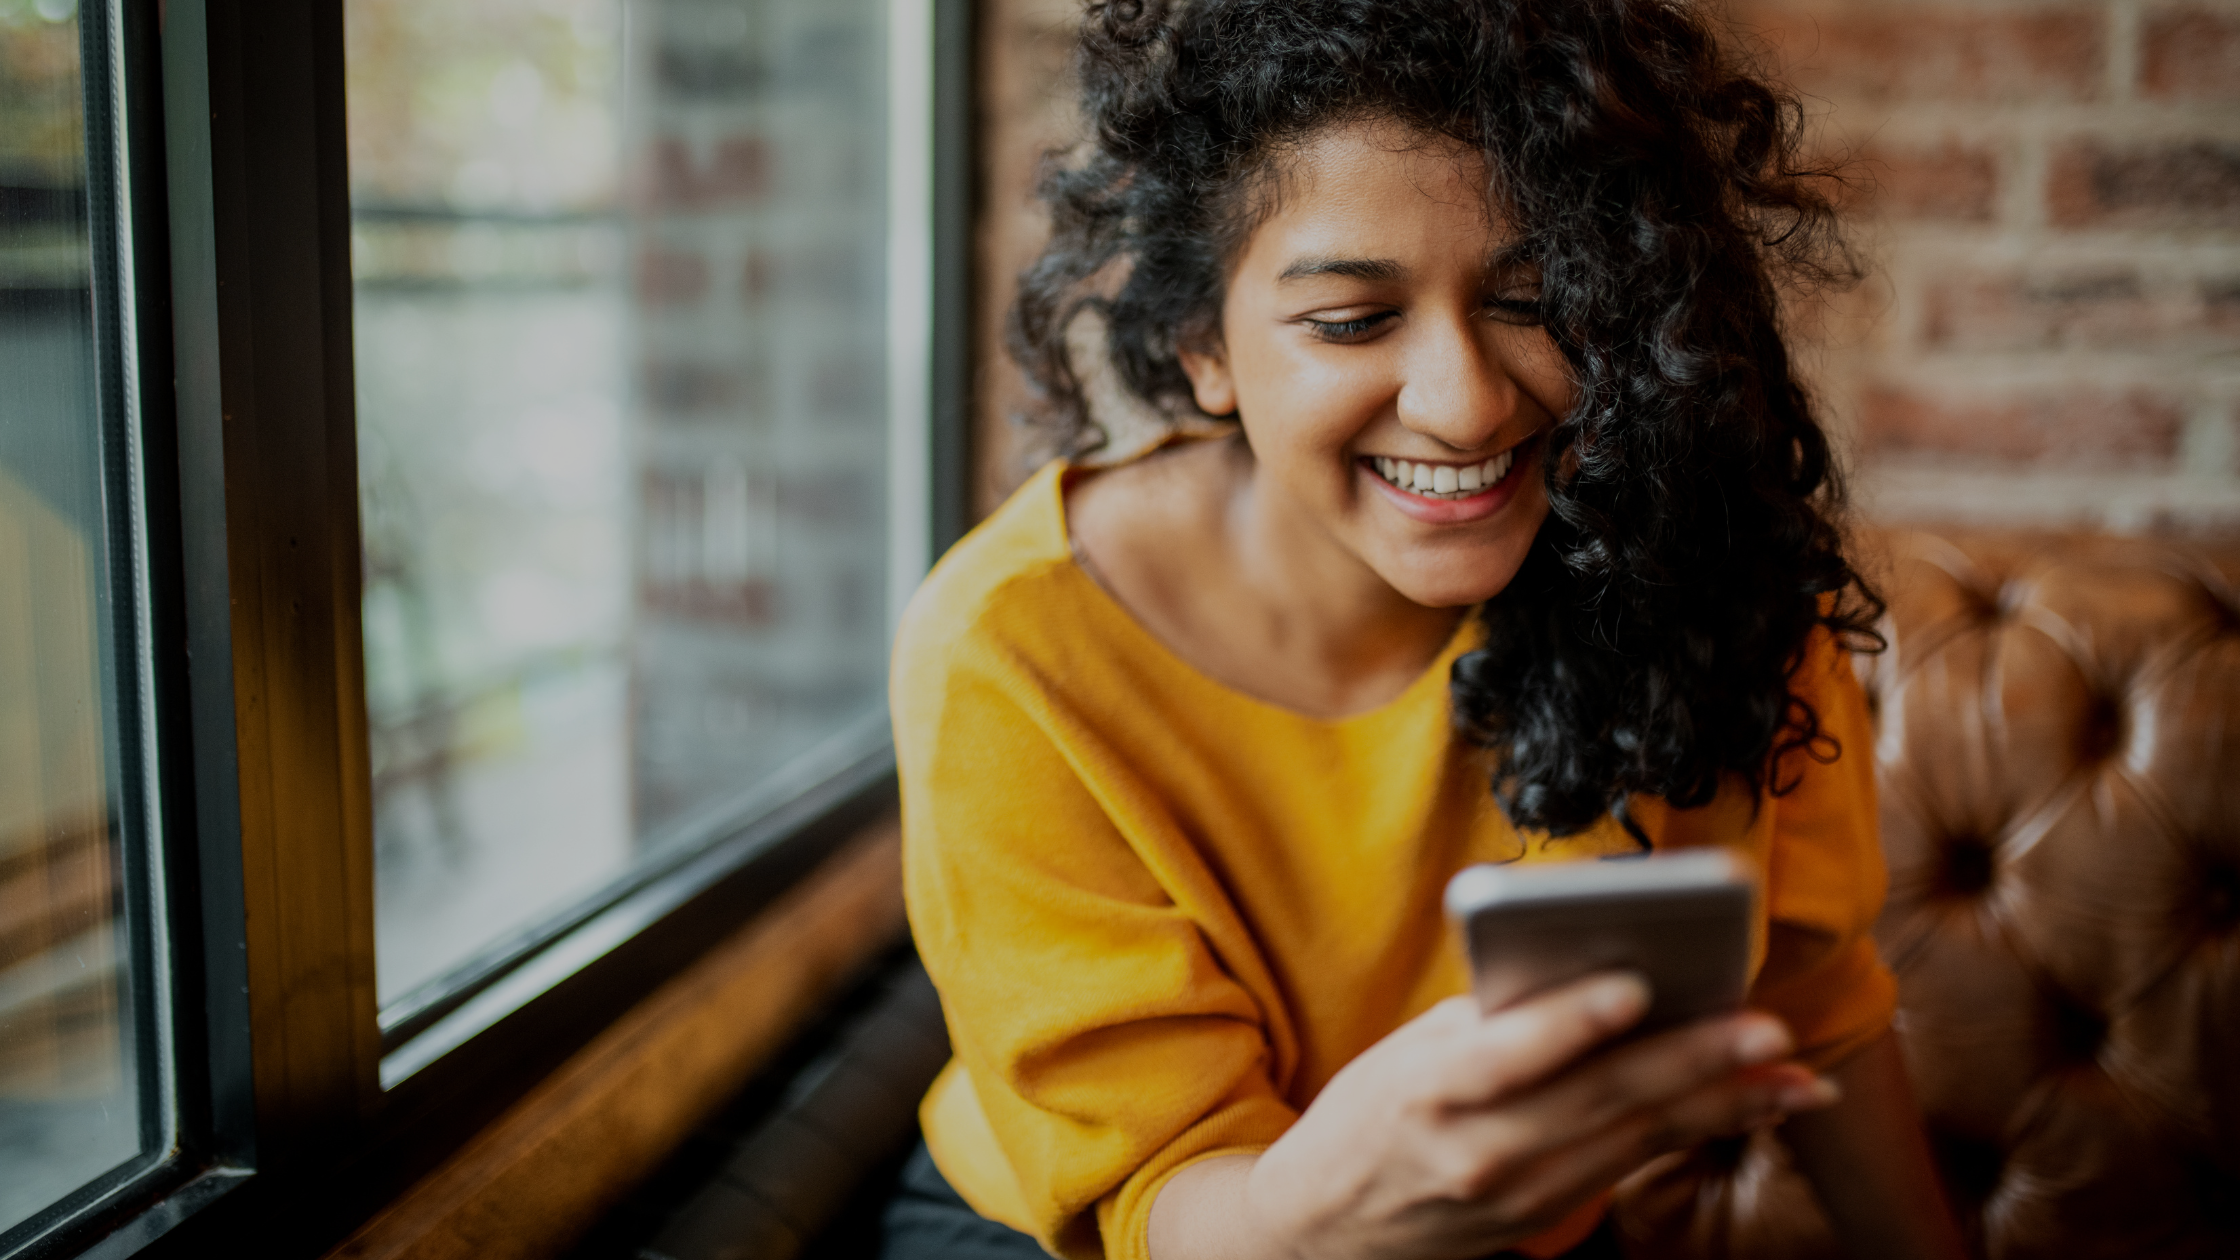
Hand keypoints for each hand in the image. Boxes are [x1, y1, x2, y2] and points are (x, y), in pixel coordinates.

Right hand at [1149, 972, 1838, 1259]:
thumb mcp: (1406, 1055)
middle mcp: (1478, 1150)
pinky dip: (1698, 1131)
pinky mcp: (1546, 1219)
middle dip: (1693, 1061)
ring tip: (1794, 1073)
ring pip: (1636, 1138)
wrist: (1323, 1229)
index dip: (1574, 1021)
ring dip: (1724, 1104)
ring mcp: (1518, 1194)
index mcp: (1428, 1091)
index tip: (1636, 983)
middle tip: (1768, 1028)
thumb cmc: (1371, 1116)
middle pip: (1599, 1098)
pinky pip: (1633, 1164)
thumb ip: (1490, 1021)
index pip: (1508, 1053)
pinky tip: (1751, 1104)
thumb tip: (1592, 972)